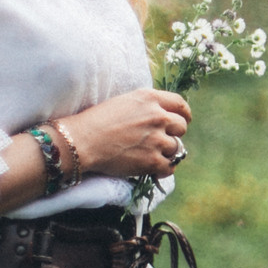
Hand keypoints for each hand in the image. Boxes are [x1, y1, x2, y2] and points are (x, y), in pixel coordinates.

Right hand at [59, 88, 192, 179]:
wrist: (82, 141)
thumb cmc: (97, 121)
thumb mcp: (124, 101)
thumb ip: (146, 106)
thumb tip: (161, 114)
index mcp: (150, 98)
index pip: (180, 104)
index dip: (184, 114)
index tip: (183, 120)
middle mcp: (158, 117)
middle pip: (181, 127)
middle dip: (174, 134)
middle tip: (161, 140)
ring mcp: (157, 139)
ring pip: (176, 148)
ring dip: (166, 152)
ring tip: (150, 154)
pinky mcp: (152, 160)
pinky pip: (169, 167)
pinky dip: (163, 169)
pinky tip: (154, 168)